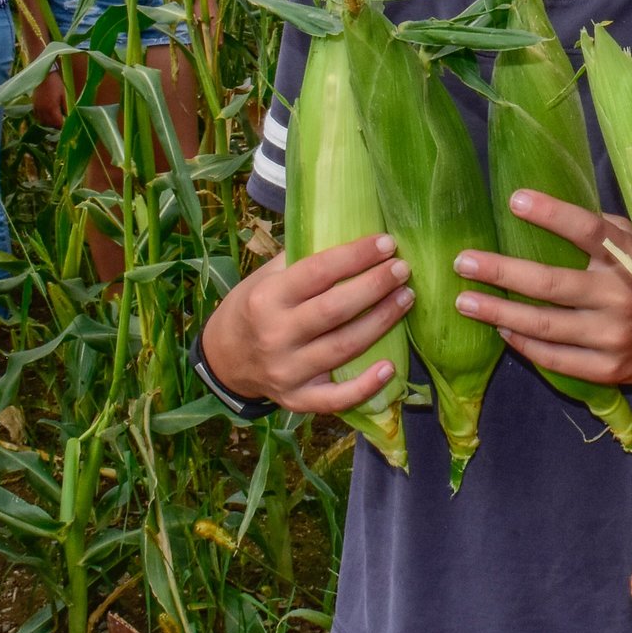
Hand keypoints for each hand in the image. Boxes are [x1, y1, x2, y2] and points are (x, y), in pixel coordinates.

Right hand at [32, 69, 68, 128]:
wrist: (44, 75)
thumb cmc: (56, 84)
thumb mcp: (64, 95)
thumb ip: (66, 108)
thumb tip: (69, 117)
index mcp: (52, 108)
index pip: (58, 123)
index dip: (63, 126)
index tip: (68, 126)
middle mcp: (43, 110)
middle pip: (50, 125)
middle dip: (57, 126)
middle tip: (63, 123)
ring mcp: (37, 108)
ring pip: (43, 122)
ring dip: (49, 123)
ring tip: (56, 120)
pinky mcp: (33, 105)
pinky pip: (37, 117)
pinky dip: (43, 119)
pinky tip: (48, 116)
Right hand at [199, 231, 410, 414]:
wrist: (224, 359)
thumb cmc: (254, 308)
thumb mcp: (265, 277)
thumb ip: (302, 260)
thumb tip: (352, 233)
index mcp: (266, 298)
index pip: (317, 272)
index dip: (355, 256)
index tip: (387, 243)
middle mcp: (275, 335)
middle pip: (335, 310)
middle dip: (375, 286)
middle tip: (403, 269)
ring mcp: (287, 371)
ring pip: (343, 348)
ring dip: (381, 322)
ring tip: (406, 298)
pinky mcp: (297, 399)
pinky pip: (335, 399)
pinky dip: (365, 387)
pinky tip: (390, 368)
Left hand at [452, 191, 631, 386]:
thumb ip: (605, 229)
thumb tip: (553, 207)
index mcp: (629, 257)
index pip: (588, 230)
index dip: (552, 214)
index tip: (514, 200)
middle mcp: (622, 295)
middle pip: (551, 283)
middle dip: (501, 271)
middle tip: (462, 262)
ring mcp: (614, 335)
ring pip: (544, 324)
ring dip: (498, 312)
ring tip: (465, 301)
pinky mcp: (608, 368)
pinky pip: (553, 357)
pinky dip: (522, 343)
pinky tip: (500, 329)